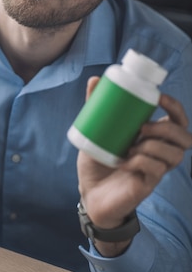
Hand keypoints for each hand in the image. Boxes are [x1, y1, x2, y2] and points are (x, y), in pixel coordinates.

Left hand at [77, 76, 191, 254]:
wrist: (89, 193)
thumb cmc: (97, 161)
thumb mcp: (96, 130)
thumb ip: (97, 107)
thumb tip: (95, 79)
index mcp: (152, 137)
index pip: (178, 120)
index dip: (175, 107)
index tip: (158, 95)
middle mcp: (159, 152)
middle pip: (186, 138)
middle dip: (168, 127)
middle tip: (143, 126)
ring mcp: (156, 169)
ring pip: (175, 154)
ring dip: (155, 145)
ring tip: (133, 145)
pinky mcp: (148, 185)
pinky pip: (157, 170)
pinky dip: (142, 162)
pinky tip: (126, 161)